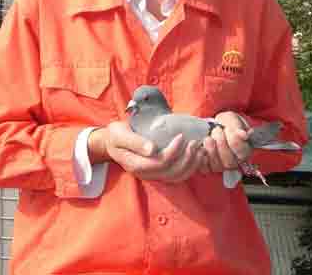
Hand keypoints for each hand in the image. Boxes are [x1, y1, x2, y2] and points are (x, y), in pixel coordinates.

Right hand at [89, 121, 205, 182]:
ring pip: (177, 177)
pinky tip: (196, 156)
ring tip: (200, 150)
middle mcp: (145, 173)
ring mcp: (153, 174)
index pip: (160, 163)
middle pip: (171, 173)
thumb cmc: (116, 135)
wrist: (111, 142)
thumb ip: (134, 142)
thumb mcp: (119, 134)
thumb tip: (152, 149)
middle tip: (195, 143)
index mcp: (136, 164)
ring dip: (191, 165)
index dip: (173, 151)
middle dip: (187, 159)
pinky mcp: (159, 172)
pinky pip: (177, 175)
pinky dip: (190, 168)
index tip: (181, 136)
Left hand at [201, 111, 252, 173]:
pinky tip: (202, 146)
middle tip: (217, 130)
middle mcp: (234, 162)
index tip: (227, 129)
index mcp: (244, 151)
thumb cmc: (224, 124)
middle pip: (229, 162)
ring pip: (217, 165)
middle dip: (221, 144)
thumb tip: (244, 135)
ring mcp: (221, 166)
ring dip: (211, 149)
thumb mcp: (232, 119)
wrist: (211, 126)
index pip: (242, 152)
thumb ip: (237, 126)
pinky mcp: (208, 168)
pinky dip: (201, 156)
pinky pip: (204, 167)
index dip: (234, 141)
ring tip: (208, 137)